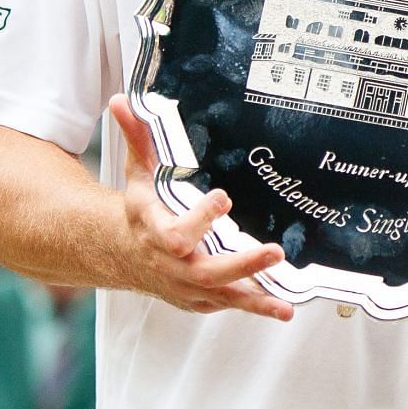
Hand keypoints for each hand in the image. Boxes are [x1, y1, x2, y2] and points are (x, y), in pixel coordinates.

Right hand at [109, 95, 292, 319]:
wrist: (121, 253)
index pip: (176, 233)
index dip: (200, 218)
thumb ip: (137, 137)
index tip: (224, 197)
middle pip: (206, 270)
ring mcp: (186, 285)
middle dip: (241, 263)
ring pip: (222, 294)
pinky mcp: (200, 298)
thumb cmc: (139, 209)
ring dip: (256, 298)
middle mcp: (171, 264)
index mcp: (156, 231)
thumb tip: (122, 100)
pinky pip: (229, 304)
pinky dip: (256, 307)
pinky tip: (284, 308)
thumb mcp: (137, 172)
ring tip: (286, 305)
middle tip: (274, 250)